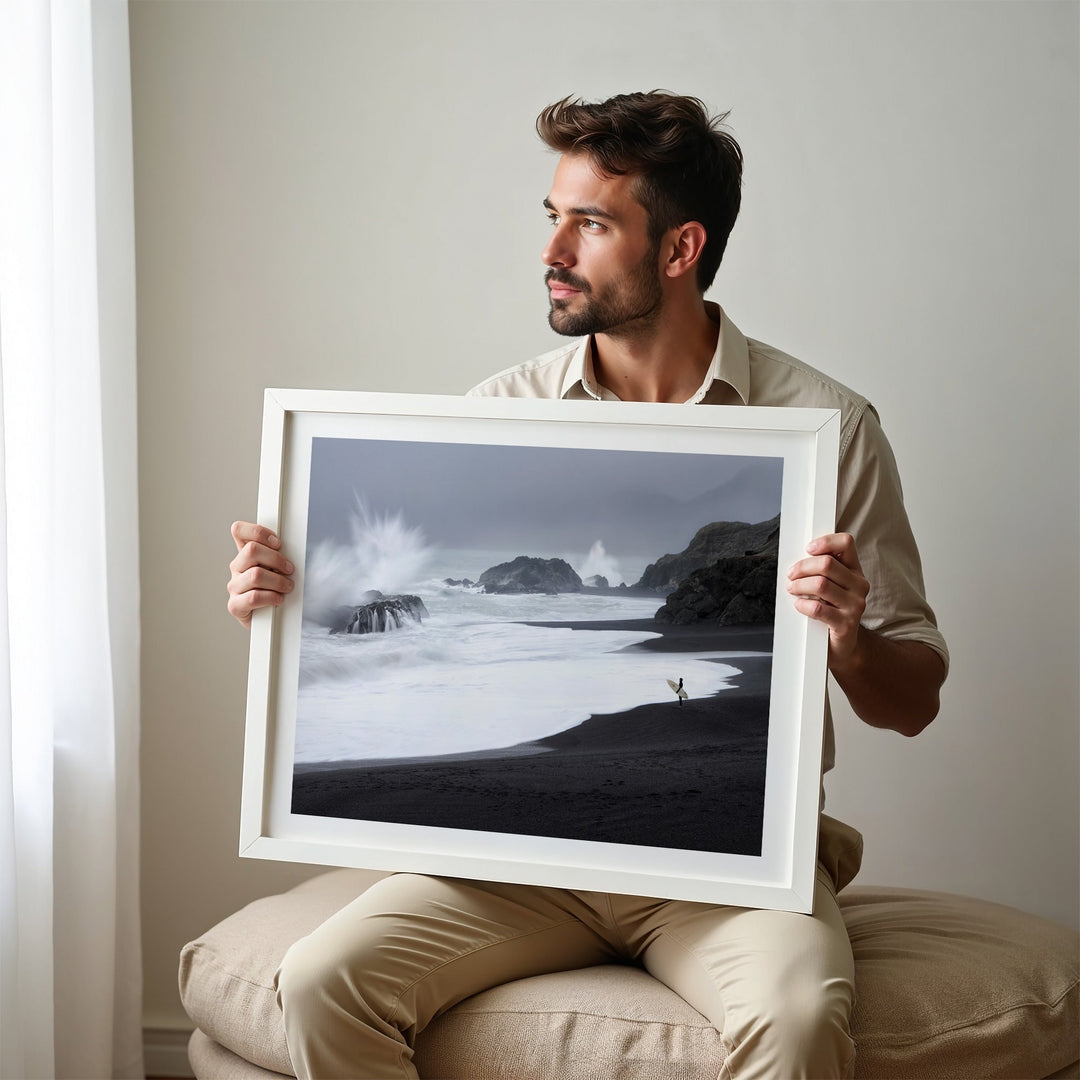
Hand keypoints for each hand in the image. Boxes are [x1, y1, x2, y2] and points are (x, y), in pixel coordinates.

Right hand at [226, 521, 294, 628]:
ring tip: (287, 587)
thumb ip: (280, 554)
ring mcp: (234, 586)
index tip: (277, 543)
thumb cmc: (276, 589)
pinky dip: (271, 597)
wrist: (269, 621)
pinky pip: (254, 597)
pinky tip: (278, 599)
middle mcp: (237, 567)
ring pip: (256, 575)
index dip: (258, 532)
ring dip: (278, 581)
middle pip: (251, 550)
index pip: (239, 530)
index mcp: (245, 554)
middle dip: (277, 559)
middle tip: (289, 569)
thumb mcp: (279, 567)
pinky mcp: (235, 605)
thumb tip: (296, 547)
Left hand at [786, 532, 868, 666]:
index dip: (825, 542)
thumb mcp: (830, 586)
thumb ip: (822, 570)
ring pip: (820, 584)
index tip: (808, 549)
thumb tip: (799, 556)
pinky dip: (803, 605)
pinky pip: (818, 609)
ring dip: (799, 585)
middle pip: (827, 563)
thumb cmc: (831, 610)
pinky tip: (799, 605)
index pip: (846, 543)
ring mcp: (855, 605)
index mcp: (855, 571)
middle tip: (791, 575)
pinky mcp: (846, 624)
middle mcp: (859, 585)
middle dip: (802, 567)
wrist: (842, 646)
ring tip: (792, 589)